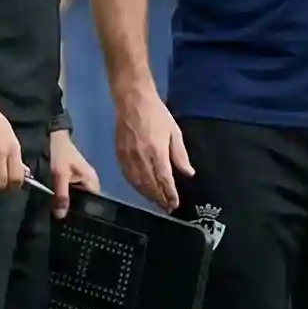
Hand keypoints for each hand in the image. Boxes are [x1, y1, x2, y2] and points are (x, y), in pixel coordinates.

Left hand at [49, 132, 99, 220]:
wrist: (50, 135)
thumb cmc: (59, 153)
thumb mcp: (59, 175)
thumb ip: (61, 196)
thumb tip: (61, 216)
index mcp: (92, 180)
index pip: (95, 203)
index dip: (86, 212)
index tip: (75, 222)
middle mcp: (89, 181)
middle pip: (86, 201)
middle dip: (75, 209)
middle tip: (64, 220)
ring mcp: (81, 179)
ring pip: (78, 197)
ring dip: (69, 203)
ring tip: (60, 214)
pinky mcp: (72, 177)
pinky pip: (71, 192)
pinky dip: (65, 197)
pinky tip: (57, 203)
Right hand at [114, 88, 191, 210]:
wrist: (132, 101)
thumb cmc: (157, 114)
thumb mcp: (174, 132)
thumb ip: (180, 155)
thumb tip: (188, 174)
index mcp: (156, 153)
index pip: (164, 180)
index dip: (169, 194)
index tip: (174, 204)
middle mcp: (141, 159)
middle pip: (150, 185)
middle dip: (159, 198)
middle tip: (167, 207)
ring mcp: (128, 158)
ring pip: (137, 183)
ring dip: (147, 195)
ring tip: (156, 202)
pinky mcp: (119, 155)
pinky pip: (127, 176)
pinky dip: (135, 186)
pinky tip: (141, 190)